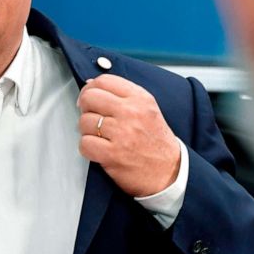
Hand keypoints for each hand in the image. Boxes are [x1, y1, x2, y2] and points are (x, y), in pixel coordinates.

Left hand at [77, 75, 180, 196]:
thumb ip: (122, 95)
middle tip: (92, 117)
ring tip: (101, 136)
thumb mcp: (147, 109)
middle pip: (90, 98)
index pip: (105, 81)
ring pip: (84, 121)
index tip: (90, 97)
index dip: (91, 88)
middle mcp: (131, 112)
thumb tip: (91, 85)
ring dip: (88, 131)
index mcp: (140, 98)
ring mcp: (121, 133)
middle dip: (85, 108)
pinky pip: (85, 143)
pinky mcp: (112, 154)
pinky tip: (99, 149)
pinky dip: (88, 148)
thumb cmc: (156, 142)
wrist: (169, 172)